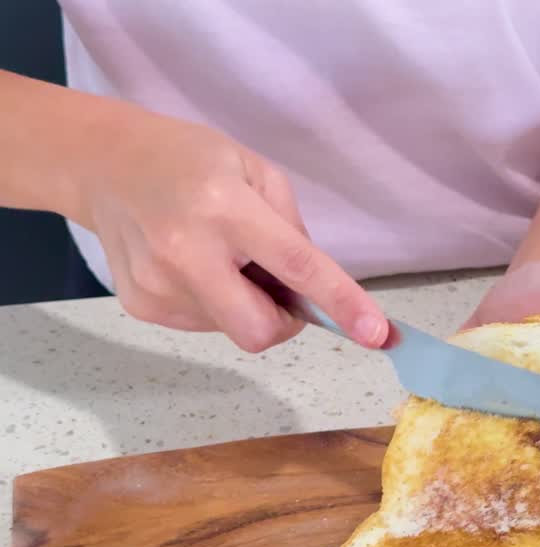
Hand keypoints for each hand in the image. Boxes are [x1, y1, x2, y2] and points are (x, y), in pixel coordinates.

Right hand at [74, 109, 386, 351]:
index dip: (341, 303)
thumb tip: (319, 291)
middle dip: (283, 319)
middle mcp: (186, 251)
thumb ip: (293, 231)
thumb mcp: (256, 171)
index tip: (377, 335)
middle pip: (260, 330)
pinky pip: (206, 326)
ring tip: (222, 258)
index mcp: (226, 208)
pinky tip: (196, 267)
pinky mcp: (141, 305)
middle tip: (275, 283)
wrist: (105, 165)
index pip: (296, 267)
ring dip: (246, 305)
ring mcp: (157, 284)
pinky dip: (217, 305)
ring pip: (234, 330)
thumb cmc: (192, 161)